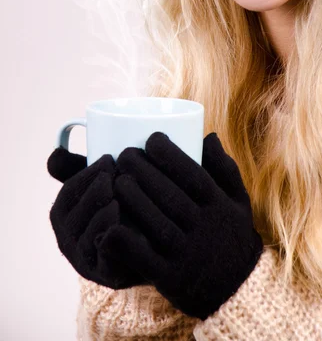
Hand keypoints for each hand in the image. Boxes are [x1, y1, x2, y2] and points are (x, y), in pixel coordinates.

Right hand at [47, 148, 147, 288]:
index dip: (87, 175)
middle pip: (74, 217)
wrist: (156, 245)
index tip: (109, 159)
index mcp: (65, 215)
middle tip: (115, 178)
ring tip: (118, 201)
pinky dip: (114, 242)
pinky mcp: (108, 276)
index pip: (69, 193)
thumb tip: (54, 155)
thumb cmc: (126, 206)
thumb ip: (81, 168)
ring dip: (102, 216)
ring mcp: (88, 261)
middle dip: (94, 194)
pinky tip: (128, 225)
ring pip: (88, 238)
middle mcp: (70, 240)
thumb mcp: (104, 184)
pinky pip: (107, 261)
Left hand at [98, 132, 263, 319]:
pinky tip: (108, 226)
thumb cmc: (232, 235)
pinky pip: (143, 257)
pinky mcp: (170, 277)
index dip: (170, 154)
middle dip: (142, 169)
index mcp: (219, 206)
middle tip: (124, 153)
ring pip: (154, 220)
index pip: (193, 174)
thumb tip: (208, 135)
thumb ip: (225, 168)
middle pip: (169, 194)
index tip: (151, 138)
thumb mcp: (238, 201)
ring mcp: (186, 254)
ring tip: (115, 179)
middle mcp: (204, 228)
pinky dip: (124, 242)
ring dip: (131, 197)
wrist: (237, 292)